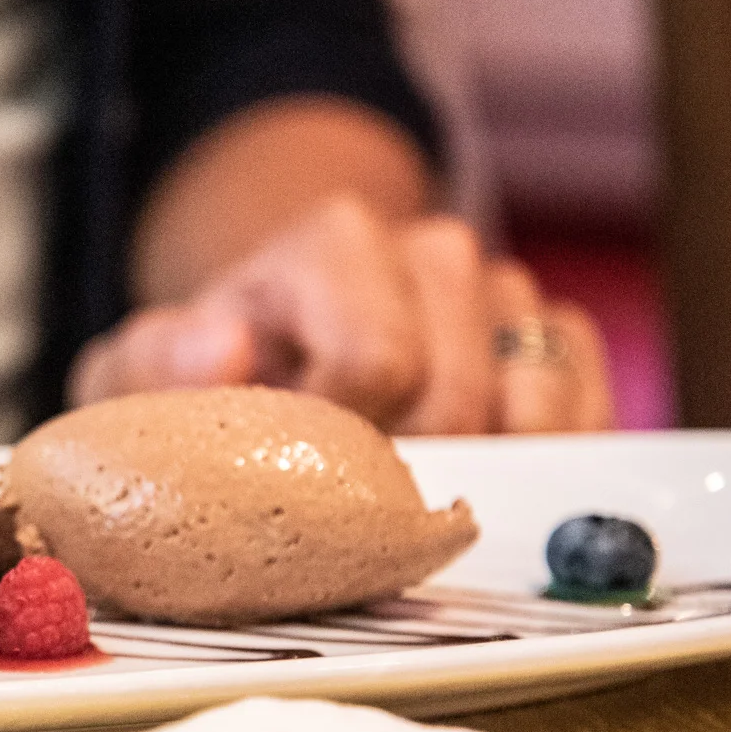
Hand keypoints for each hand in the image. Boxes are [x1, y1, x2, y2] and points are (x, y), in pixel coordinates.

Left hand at [69, 197, 614, 433]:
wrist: (267, 354)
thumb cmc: (202, 372)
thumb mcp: (141, 370)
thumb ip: (157, 359)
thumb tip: (222, 348)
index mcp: (332, 243)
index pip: (379, 362)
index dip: (343, 437)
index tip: (300, 459)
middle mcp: (430, 251)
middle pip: (458, 399)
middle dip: (402, 468)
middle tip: (348, 487)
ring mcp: (501, 294)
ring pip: (534, 400)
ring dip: (478, 464)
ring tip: (408, 479)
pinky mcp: (555, 342)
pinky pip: (589, 402)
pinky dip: (548, 457)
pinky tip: (488, 478)